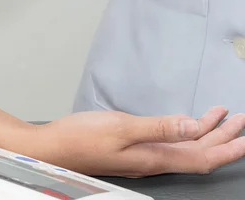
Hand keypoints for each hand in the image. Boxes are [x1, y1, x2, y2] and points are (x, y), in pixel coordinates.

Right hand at [28, 107, 244, 177]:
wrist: (50, 149)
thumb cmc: (80, 138)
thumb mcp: (121, 128)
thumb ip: (159, 128)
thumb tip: (195, 127)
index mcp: (154, 158)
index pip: (203, 158)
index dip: (228, 149)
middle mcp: (152, 160)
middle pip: (198, 153)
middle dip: (222, 137)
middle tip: (240, 119)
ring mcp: (141, 156)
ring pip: (183, 148)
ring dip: (204, 133)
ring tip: (221, 116)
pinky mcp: (131, 149)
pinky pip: (168, 143)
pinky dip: (183, 131)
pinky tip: (182, 123)